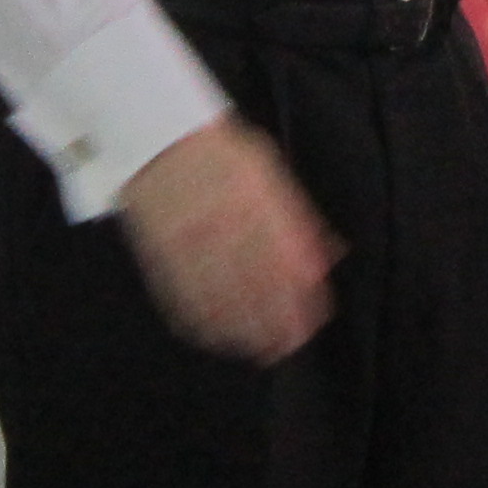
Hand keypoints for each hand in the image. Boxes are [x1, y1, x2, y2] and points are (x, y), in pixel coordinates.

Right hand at [113, 117, 337, 360]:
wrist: (159, 138)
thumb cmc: (224, 156)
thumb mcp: (270, 176)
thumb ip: (298, 221)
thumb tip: (329, 259)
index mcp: (256, 204)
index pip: (286, 264)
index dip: (300, 299)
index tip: (311, 322)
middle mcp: (224, 226)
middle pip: (256, 289)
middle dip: (275, 324)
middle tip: (288, 346)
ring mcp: (190, 242)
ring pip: (220, 301)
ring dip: (242, 331)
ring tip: (259, 350)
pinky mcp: (161, 254)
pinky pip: (182, 298)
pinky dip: (202, 323)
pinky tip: (218, 335)